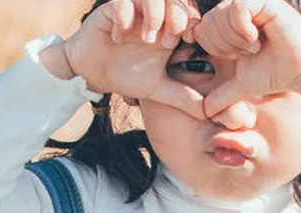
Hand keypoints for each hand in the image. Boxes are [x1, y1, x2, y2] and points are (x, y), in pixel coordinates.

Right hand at [65, 0, 206, 118]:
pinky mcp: (112, 8)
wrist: (93, 73)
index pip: (191, 14)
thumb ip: (182, 97)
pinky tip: (118, 37)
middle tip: (167, 43)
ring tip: (146, 39)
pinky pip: (122, 3)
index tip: (188, 41)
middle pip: (176, 0)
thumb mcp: (158, 89)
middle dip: (176, 19)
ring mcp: (134, 9)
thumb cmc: (127, 76)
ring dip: (154, 16)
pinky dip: (124, 19)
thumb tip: (207, 112)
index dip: (193, 24)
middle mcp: (153, 16)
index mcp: (168, 30)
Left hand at [187, 0, 300, 118]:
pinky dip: (243, 28)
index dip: (214, 49)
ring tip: (254, 47)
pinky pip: (238, 7)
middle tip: (246, 53)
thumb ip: (221, 96)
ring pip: (220, 15)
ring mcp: (250, 3)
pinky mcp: (263, 1)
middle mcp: (236, 9)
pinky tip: (256, 39)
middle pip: (208, 22)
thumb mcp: (240, 87)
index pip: (201, 30)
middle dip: (223, 46)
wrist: (300, 70)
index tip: (236, 57)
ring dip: (235, 39)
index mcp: (228, 24)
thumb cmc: (272, 74)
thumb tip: (205, 111)